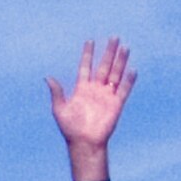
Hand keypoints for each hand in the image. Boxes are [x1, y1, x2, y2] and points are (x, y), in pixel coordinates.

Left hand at [46, 37, 135, 168]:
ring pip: (116, 74)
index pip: (86, 67)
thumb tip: (48, 77)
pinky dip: (128, 80)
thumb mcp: (59, 109)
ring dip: (120, 61)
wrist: (84, 143)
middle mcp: (95, 89)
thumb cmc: (70, 128)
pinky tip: (132, 69)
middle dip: (109, 52)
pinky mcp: (116, 104)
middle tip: (114, 37)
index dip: (88, 54)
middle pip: (104, 66)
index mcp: (82, 89)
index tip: (90, 41)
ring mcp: (107, 96)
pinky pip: (124, 90)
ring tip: (125, 47)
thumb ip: (56, 92)